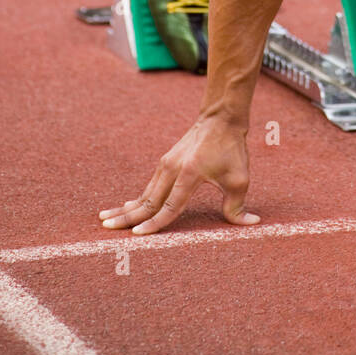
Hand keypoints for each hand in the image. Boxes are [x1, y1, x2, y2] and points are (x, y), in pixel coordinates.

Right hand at [98, 114, 259, 234]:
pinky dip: (137, 199)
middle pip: (147, 200)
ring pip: (144, 193)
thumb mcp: (240, 178)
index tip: (137, 235)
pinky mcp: (166, 163)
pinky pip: (149, 186)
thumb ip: (238, 205)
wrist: (220, 118)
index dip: (155, 223)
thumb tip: (250, 224)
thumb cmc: (232, 149)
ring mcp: (166, 164)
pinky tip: (127, 207)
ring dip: (126, 208)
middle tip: (106, 229)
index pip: (170, 206)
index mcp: (190, 174)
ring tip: (105, 220)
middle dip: (127, 217)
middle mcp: (172, 169)